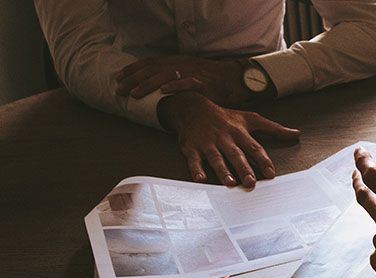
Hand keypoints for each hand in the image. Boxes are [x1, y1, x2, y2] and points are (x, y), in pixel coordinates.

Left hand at [115, 55, 249, 104]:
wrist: (234, 79)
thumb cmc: (210, 79)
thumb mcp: (187, 72)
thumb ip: (171, 77)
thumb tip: (151, 86)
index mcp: (176, 61)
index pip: (149, 63)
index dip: (132, 69)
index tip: (117, 77)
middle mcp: (181, 64)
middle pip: (152, 69)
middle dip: (133, 79)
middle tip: (119, 89)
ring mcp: (192, 73)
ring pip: (165, 75)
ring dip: (148, 84)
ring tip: (135, 93)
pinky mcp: (204, 83)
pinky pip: (188, 83)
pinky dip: (175, 85)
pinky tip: (163, 91)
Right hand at [158, 92, 299, 187]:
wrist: (193, 107)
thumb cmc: (226, 117)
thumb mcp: (250, 119)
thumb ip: (274, 128)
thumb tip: (297, 133)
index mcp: (239, 132)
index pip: (254, 148)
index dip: (263, 161)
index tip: (271, 174)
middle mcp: (225, 138)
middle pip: (236, 154)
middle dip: (243, 168)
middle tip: (251, 182)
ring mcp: (207, 143)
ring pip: (216, 158)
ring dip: (222, 170)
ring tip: (230, 183)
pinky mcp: (191, 147)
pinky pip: (193, 159)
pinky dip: (196, 169)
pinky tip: (200, 179)